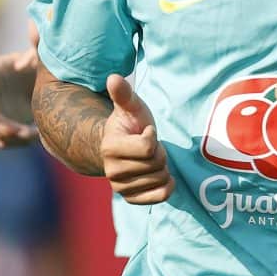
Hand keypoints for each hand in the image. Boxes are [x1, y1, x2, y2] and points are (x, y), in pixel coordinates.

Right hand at [0, 20, 41, 148]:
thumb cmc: (40, 63)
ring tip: (34, 133)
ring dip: (10, 137)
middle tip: (23, 131)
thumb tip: (25, 60)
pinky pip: (1, 140)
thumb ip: (35, 52)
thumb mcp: (39, 56)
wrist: (46, 79)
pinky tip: (36, 134)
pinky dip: (16, 142)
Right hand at [102, 74, 172, 204]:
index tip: (145, 131)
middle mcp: (111, 171)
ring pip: (160, 179)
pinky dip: (167, 186)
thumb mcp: (131, 107)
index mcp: (109, 147)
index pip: (148, 148)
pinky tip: (160, 175)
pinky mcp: (131, 198)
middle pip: (156, 164)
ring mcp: (120, 187)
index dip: (153, 136)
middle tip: (149, 146)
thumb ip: (124, 94)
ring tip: (150, 159)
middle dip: (160, 152)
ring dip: (163, 167)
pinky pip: (161, 196)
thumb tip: (113, 77)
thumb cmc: (130, 123)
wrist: (122, 147)